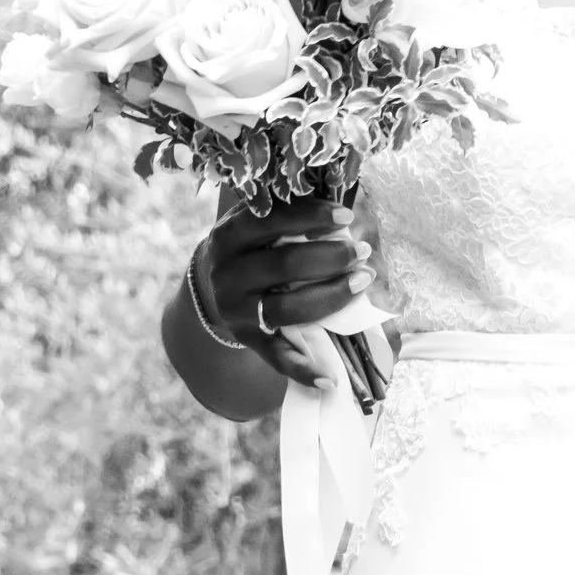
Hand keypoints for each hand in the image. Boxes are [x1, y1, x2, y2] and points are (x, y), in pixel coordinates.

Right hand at [199, 196, 375, 388]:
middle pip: (283, 265)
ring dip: (331, 297)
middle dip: (330, 257)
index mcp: (228, 237)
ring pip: (287, 309)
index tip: (347, 216)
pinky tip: (330, 379)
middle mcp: (226, 275)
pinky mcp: (249, 340)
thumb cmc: (250, 245)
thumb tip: (339, 195)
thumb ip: (286, 210)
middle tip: (362, 251)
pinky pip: (277, 358)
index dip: (310, 217)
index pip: (270, 222)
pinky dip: (304, 371)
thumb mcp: (255, 222)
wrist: (211, 287)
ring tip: (363, 280)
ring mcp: (236, 311)